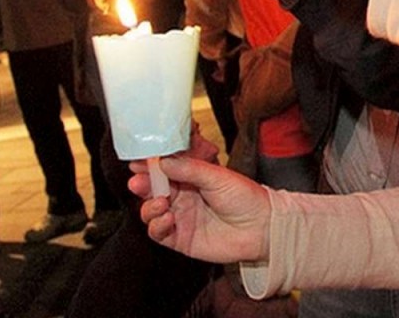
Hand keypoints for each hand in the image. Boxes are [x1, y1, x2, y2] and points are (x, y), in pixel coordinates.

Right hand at [129, 153, 269, 263]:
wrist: (261, 227)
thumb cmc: (245, 197)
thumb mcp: (217, 176)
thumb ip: (190, 169)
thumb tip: (163, 160)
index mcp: (192, 177)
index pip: (164, 169)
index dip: (150, 165)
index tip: (139, 161)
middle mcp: (183, 196)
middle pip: (153, 189)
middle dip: (142, 184)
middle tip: (137, 181)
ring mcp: (180, 217)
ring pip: (151, 210)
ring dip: (149, 206)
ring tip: (161, 202)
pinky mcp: (180, 238)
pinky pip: (158, 233)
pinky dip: (157, 225)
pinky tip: (168, 218)